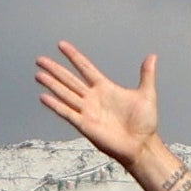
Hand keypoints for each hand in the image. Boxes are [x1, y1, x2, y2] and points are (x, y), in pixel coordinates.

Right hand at [34, 40, 169, 170]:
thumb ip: (146, 75)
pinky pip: (67, 113)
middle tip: (40, 59)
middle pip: (69, 80)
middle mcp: (93, 98)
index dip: (73, 56)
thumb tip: (152, 56)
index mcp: (105, 87)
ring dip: (51, 85)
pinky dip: (56, 106)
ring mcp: (87, 111)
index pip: (85, 67)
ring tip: (38, 74)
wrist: (142, 145)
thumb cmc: (145, 122)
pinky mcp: (85, 125)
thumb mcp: (146, 94)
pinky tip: (44, 97)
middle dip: (55, 69)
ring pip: (65, 94)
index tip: (61, 45)